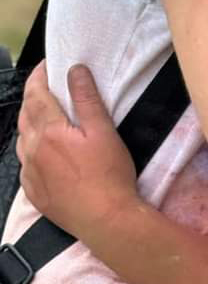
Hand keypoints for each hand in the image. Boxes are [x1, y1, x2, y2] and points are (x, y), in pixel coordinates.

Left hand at [16, 63, 137, 235]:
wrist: (105, 219)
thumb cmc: (109, 175)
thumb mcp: (104, 131)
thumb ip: (87, 99)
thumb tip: (75, 71)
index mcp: (50, 132)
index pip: (37, 95)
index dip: (39, 76)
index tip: (46, 65)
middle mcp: (33, 150)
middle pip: (26, 114)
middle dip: (33, 95)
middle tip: (46, 84)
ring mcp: (31, 172)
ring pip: (22, 139)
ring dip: (30, 121)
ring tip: (45, 113)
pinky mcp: (34, 191)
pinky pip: (25, 162)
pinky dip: (31, 147)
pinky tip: (44, 149)